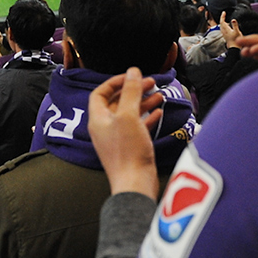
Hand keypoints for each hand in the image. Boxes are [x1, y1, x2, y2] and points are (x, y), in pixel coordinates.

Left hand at [87, 68, 162, 198]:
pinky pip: (137, 127)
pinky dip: (147, 117)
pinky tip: (158, 112)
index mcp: (98, 119)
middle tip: (150, 82)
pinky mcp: (129, 149)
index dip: (115, 82)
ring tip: (159, 95)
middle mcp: (105, 129)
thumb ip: (131, 92)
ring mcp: (117, 139)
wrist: (135, 184)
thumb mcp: (129, 116)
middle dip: (133, 90)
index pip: (100, 93)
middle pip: (117, 102)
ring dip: (143, 102)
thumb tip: (132, 72)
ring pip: (129, 114)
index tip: (131, 76)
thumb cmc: (128, 152)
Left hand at [219, 12, 242, 48]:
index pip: (222, 21)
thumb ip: (235, 25)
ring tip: (225, 19)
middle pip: (221, 23)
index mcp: (226, 29)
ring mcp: (224, 34)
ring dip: (222, 22)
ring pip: (221, 26)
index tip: (223, 12)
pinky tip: (227, 27)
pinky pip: (223, 29)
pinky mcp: (226, 36)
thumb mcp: (237, 32)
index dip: (222, 16)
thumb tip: (233, 19)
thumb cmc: (236, 41)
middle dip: (222, 18)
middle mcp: (224, 31)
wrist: (234, 48)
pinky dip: (224, 26)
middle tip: (224, 14)